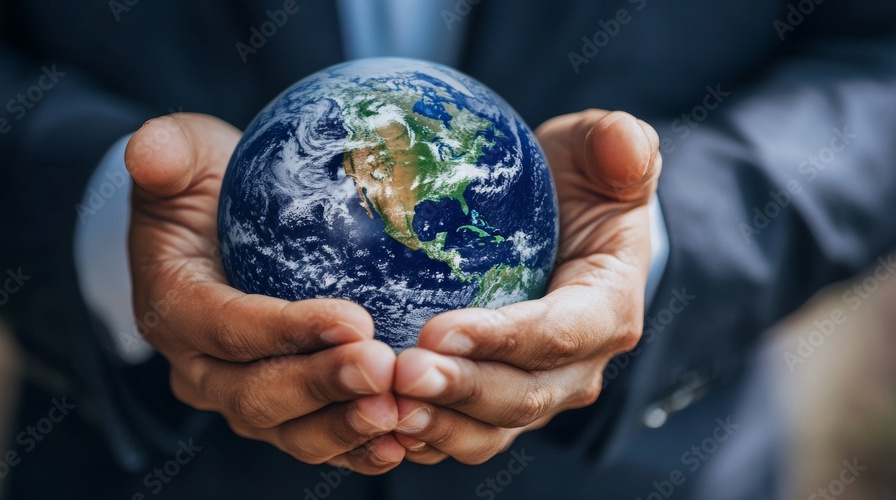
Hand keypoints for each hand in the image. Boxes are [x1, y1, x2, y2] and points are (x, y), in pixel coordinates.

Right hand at [126, 113, 404, 473]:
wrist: (215, 229)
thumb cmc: (206, 187)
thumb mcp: (184, 155)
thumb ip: (165, 152)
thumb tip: (145, 151)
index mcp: (173, 308)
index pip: (227, 329)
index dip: (286, 331)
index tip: (354, 319)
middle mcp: (200, 367)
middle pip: (256, 395)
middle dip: (321, 387)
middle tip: (382, 368)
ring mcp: (239, 396)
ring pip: (288, 431)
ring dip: (344, 428)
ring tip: (398, 412)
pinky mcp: (281, 410)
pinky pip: (316, 440)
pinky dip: (358, 448)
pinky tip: (407, 438)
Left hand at [392, 109, 661, 463]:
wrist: (562, 228)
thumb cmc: (577, 184)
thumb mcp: (598, 151)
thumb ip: (620, 145)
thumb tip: (628, 145)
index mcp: (607, 307)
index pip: (560, 333)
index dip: (504, 339)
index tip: (439, 329)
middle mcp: (576, 366)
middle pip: (523, 397)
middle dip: (462, 391)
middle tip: (401, 373)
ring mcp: (536, 393)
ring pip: (490, 430)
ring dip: (438, 425)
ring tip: (384, 407)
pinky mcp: (496, 406)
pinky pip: (462, 435)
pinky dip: (423, 439)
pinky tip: (376, 425)